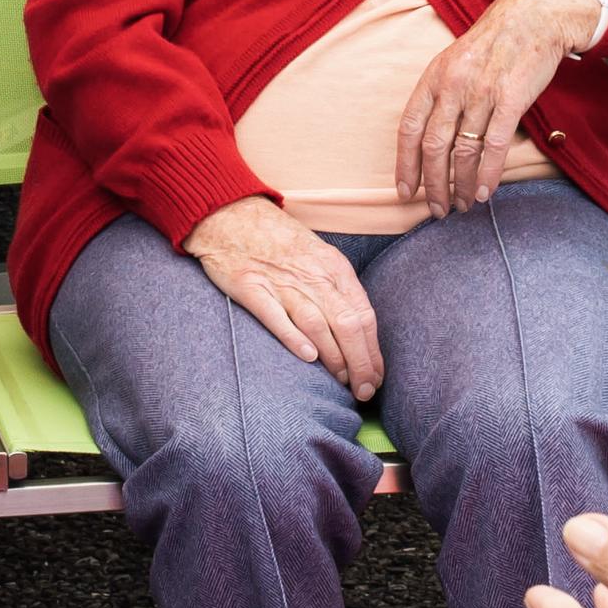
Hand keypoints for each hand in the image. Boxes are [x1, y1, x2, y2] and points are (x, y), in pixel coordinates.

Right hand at [184, 196, 385, 401]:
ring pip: (317, 324)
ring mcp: (281, 282)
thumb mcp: (318, 257)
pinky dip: (293, 337)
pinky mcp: (251, 287)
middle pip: (347, 324)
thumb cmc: (278, 242)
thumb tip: (358, 333)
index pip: (364, 315)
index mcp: (333, 268)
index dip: (373, 351)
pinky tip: (308, 357)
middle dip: (361, 363)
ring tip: (342, 383)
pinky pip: (275, 315)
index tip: (376, 377)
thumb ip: (337, 290)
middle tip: (364, 391)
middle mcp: (312, 276)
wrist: (231, 215)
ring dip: (334, 358)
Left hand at [397, 0, 603, 212]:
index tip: (405, 191)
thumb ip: (442, 96)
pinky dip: (486, 174)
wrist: (534, 16)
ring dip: (459, 185)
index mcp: (434, 77)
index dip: (405, 164)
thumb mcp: (455, 62)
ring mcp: (481, 93)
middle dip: (432, 184)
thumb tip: (430, 140)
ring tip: (460, 205)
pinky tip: (483, 193)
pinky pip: (494, 146)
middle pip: (433, 147)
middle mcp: (453, 86)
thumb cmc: (494, 43)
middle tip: (436, 210)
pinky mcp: (511, 99)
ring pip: (462, 151)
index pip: (409, 128)